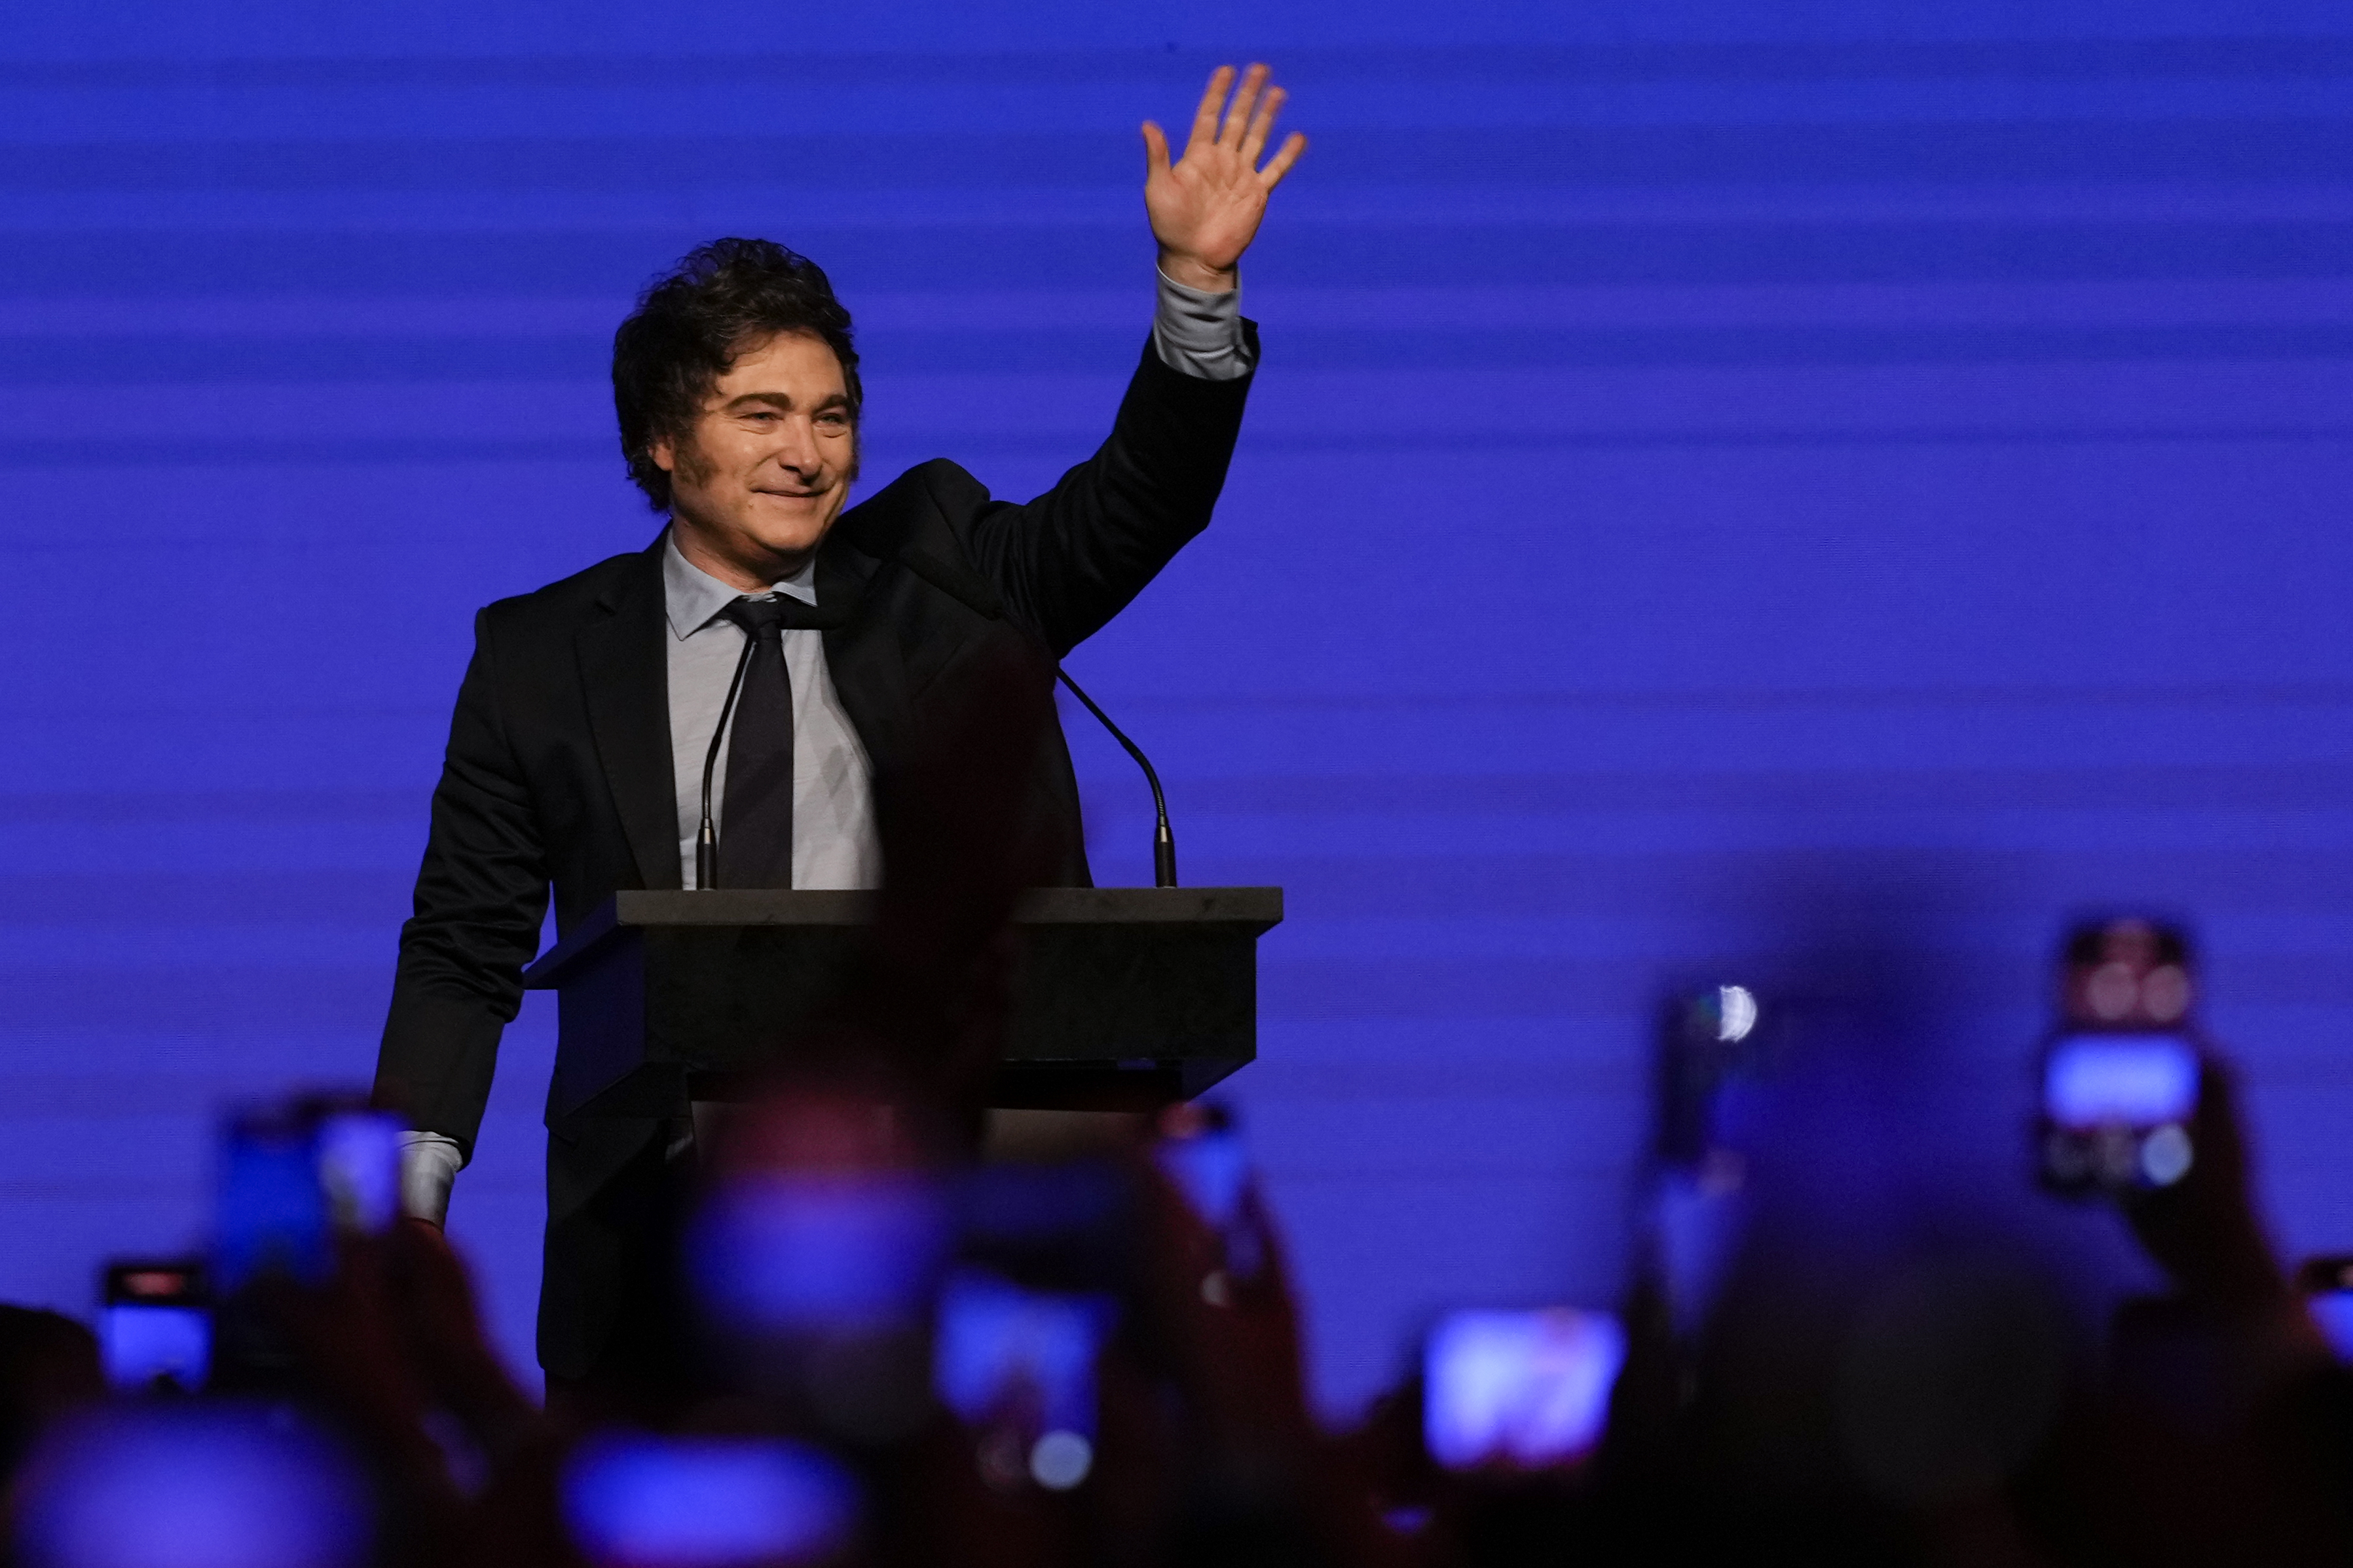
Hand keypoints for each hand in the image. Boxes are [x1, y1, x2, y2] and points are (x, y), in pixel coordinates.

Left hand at [1143, 63, 1306, 291]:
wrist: (1194, 258)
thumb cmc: (1170, 226)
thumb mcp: (1159, 188)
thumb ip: (1158, 156)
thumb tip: (1148, 125)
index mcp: (1198, 156)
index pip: (1210, 116)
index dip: (1218, 93)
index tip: (1226, 70)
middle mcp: (1222, 161)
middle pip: (1237, 119)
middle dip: (1248, 94)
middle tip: (1260, 68)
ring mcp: (1240, 176)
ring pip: (1257, 137)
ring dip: (1268, 115)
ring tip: (1279, 91)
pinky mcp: (1257, 194)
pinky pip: (1275, 169)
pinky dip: (1287, 154)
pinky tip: (1298, 136)